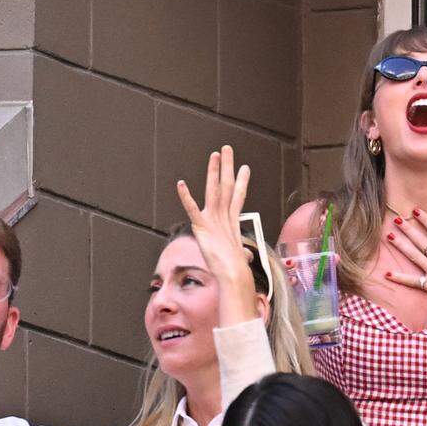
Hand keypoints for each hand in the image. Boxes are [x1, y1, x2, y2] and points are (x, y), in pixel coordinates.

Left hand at [176, 146, 259, 324]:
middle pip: (227, 186)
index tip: (245, 168)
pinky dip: (186, 196)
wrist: (233, 276)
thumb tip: (245, 257)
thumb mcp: (238, 256)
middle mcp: (225, 217)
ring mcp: (214, 220)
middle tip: (227, 149)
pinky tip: (181, 184)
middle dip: (227, 166)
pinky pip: (192, 208)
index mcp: (231, 222)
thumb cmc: (235, 269)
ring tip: (215, 154)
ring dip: (214, 171)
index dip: (241, 181)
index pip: (237, 196)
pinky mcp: (202, 227)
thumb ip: (240, 253)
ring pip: (214, 190)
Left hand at [383, 210, 426, 305]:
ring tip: (390, 236)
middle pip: (421, 241)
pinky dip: (400, 278)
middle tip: (397, 220)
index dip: (425, 220)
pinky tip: (387, 274)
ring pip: (414, 255)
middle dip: (409, 229)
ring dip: (401, 245)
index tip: (416, 210)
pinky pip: (412, 281)